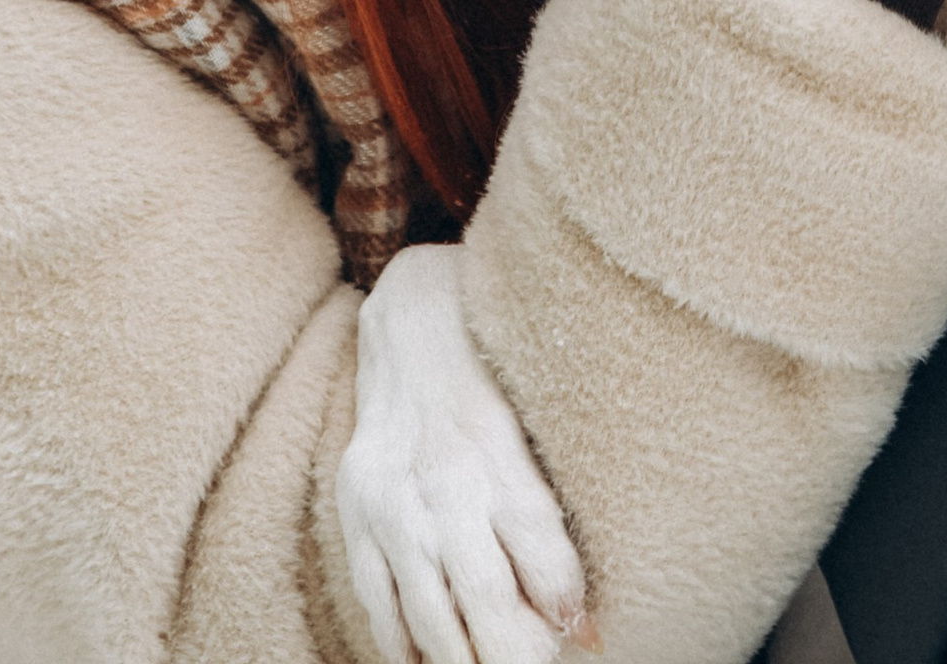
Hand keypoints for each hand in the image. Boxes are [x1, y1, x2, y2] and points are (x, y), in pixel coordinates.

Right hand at [335, 245, 593, 663]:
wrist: (412, 318)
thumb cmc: (495, 366)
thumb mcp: (536, 419)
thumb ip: (554, 513)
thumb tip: (590, 623)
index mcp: (496, 447)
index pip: (539, 547)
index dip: (565, 602)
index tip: (584, 634)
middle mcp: (442, 480)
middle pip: (483, 596)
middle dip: (515, 653)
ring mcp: (392, 500)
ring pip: (429, 614)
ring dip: (465, 661)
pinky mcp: (356, 512)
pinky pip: (378, 602)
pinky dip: (407, 646)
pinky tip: (434, 661)